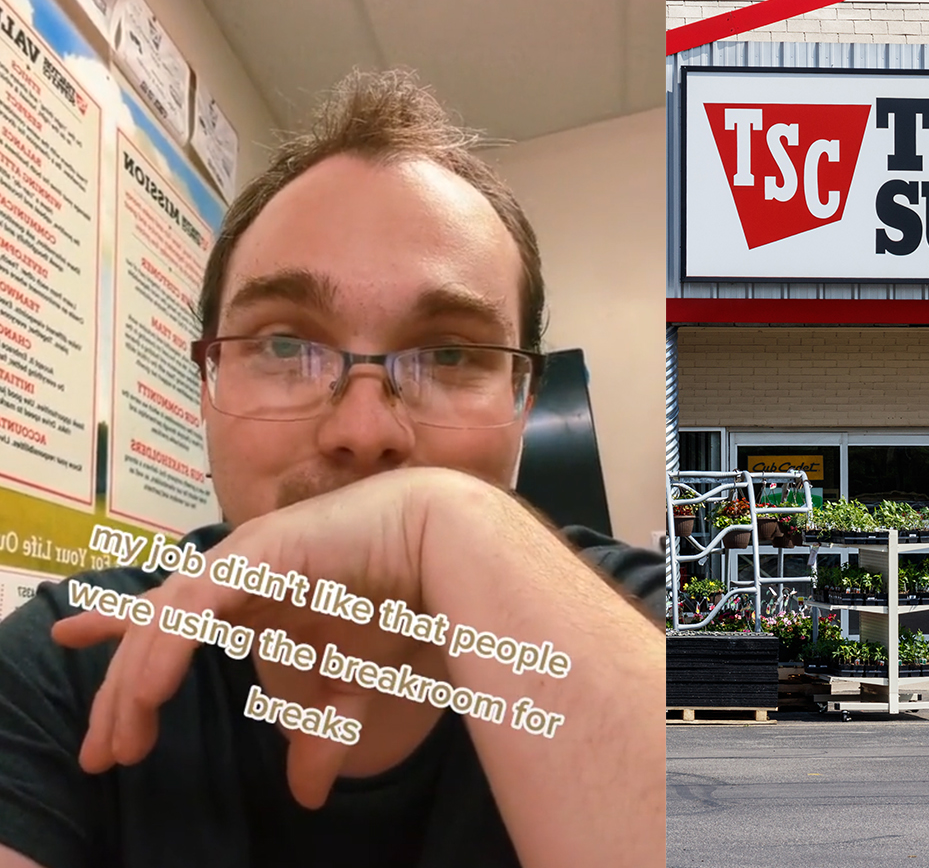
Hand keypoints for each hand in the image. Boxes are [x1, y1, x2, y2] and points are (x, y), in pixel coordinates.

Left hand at [50, 467, 483, 807]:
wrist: (445, 547)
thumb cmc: (401, 599)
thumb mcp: (350, 686)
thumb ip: (322, 731)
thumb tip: (306, 796)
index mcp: (250, 592)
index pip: (167, 609)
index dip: (115, 624)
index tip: (68, 635)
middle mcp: (234, 572)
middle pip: (153, 632)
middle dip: (118, 694)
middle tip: (100, 753)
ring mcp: (241, 558)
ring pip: (163, 622)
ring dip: (135, 685)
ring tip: (123, 738)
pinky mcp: (256, 553)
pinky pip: (194, 606)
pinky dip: (167, 649)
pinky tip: (151, 691)